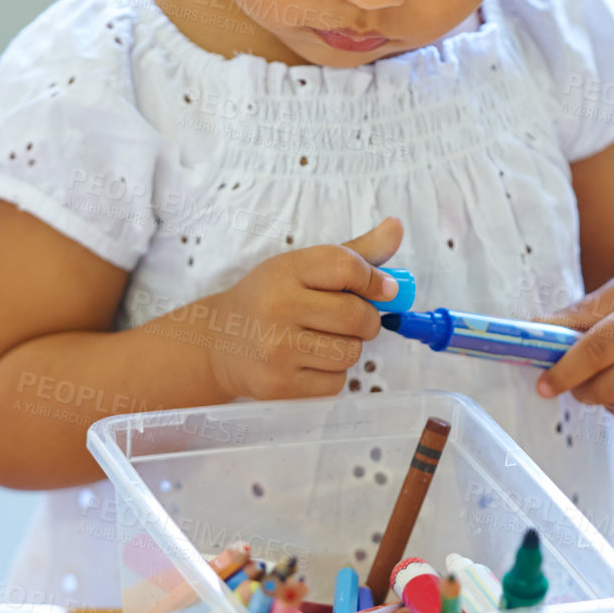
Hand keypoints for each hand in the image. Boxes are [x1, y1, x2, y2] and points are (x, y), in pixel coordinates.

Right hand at [204, 216, 403, 400]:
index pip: (346, 266)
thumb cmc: (270, 298)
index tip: (382, 289)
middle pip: (357, 315)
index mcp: (286, 270)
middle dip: (367, 320)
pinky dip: (332, 374)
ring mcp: (276, 350)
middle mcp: (278, 307)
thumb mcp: (302, 267)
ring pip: (350, 352)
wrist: (217, 342)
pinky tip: (307, 362)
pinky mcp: (279, 385)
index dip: (375, 279)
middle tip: (352, 319)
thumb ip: (355, 252)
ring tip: (322, 340)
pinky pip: (336, 382)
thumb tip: (397, 227)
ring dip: (348, 348)